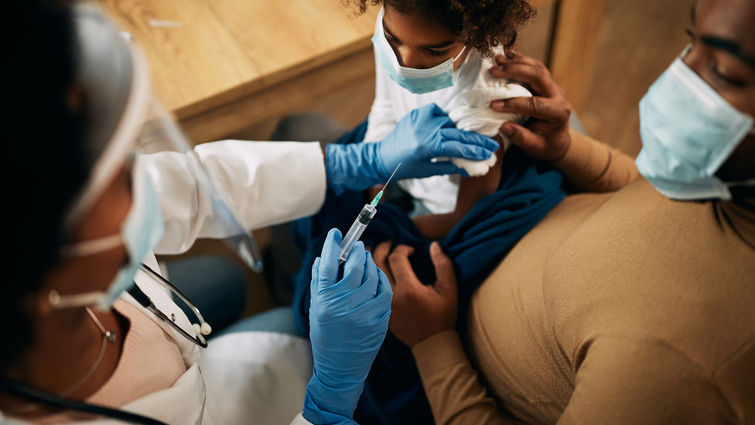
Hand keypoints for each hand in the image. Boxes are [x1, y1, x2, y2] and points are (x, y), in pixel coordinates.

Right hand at [304, 229, 392, 424]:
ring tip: (367, 261)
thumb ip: (320, 282)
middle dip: (358, 251)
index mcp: (324, 300)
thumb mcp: (316, 308)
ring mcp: (363, 313)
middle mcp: (343, 305)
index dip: (333, 244)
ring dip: (371, 264)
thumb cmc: (325, 336)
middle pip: (355, 265)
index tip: (337, 234)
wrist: (340, 368)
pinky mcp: (379, 319)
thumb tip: (325, 256)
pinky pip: (384, 292)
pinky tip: (377, 278)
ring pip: (373, 276)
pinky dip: (381, 280)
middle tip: (359, 246)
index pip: (328, 263)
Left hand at [373, 241, 456, 347]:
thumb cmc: (442, 316)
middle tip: (388, 243)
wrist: (431, 343)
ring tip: (373, 251)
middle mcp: (392, 296)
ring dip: (370, 260)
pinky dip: (369, 276)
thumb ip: (443, 264)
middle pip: (378, 263)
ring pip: (370, 276)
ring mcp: (383, 304)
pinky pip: (369, 289)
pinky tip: (371, 270)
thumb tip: (434, 245)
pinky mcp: (380, 310)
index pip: (396, 258)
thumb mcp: (449, 290)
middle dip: (382, 248)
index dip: (402, 248)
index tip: (409, 249)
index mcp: (409, 289)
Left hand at [378, 103, 498, 179]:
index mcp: (427, 145)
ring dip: (460, 131)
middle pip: (458, 133)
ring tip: (473, 139)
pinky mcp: (417, 113)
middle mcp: (425, 129)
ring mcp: (421, 118)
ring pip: (449, 122)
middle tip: (491, 145)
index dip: (475, 150)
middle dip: (476, 141)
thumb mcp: (427, 171)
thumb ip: (449, 166)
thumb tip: (471, 166)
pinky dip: (443, 119)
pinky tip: (446, 128)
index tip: (489, 153)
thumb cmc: (404, 168)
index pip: (458, 146)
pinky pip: (437, 112)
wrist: (381, 156)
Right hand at [489, 50, 571, 161]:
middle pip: (538, 76)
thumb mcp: (535, 147)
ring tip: (497, 59)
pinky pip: (534, 66)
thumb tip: (504, 126)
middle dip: (515, 71)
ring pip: (537, 67)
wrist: (556, 140)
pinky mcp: (545, 82)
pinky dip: (520, 59)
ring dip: (516, 62)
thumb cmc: (545, 145)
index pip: (535, 104)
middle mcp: (558, 95)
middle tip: (494, 71)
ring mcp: (552, 86)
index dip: (513, 104)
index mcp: (558, 112)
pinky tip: (506, 55)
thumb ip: (521, 138)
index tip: (493, 105)